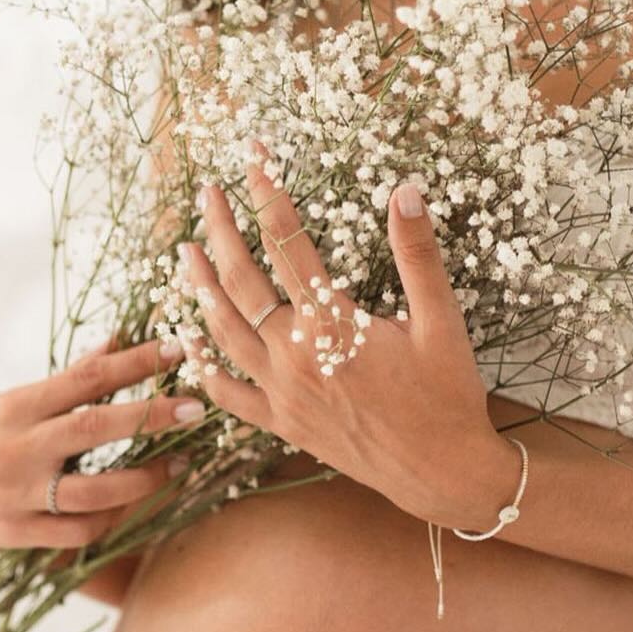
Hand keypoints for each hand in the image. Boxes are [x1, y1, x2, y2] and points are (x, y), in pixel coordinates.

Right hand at [0, 334, 204, 551]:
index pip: (86, 378)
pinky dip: (113, 519)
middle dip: (151, 416)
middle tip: (196, 409)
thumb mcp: (15, 399)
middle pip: (95, 428)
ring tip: (179, 463)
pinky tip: (134, 505)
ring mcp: (17, 495)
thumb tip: (118, 342)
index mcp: (17, 406)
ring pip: (96, 491)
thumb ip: (68, 379)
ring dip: (146, 478)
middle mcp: (17, 448)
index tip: (177, 349)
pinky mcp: (18, 533)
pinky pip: (80, 531)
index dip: (135, 363)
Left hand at [177, 148, 509, 528]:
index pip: (286, 243)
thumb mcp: (442, 320)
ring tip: (185, 253)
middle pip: (242, 282)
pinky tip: (188, 342)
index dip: (267, 195)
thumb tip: (404, 191)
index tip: (253, 158)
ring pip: (224, 332)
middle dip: (220, 231)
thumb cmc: (447, 395)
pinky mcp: (282, 424)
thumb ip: (417, 255)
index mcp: (331, 324)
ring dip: (200, 289)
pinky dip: (204, 367)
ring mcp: (283, 393)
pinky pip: (229, 395)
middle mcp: (295, 356)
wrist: (442, 473)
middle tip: (206, 193)